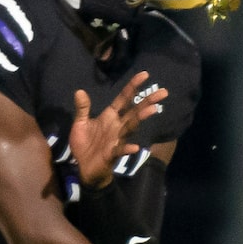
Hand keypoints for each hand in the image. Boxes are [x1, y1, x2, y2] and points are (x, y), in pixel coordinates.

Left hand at [70, 71, 168, 188]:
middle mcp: (117, 125)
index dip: (133, 86)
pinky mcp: (112, 154)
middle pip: (134, 110)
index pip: (123, 98)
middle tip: (163, 92)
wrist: (84, 168)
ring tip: (153, 109)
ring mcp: (117, 139)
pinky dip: (127, 148)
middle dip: (148, 101)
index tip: (145, 74)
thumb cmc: (85, 145)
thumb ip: (82, 109)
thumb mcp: (80, 124)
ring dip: (141, 118)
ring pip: (131, 126)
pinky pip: (121, 150)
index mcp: (110, 116)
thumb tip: (79, 91)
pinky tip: (135, 147)